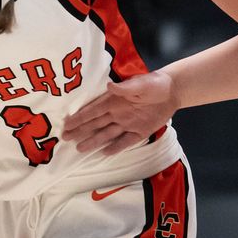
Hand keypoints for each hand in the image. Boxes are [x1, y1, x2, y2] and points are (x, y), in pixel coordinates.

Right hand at [62, 71, 178, 154]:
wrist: (172, 90)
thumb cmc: (154, 83)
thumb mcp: (141, 84)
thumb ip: (125, 88)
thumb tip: (109, 86)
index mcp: (114, 101)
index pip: (93, 111)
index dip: (79, 117)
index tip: (66, 123)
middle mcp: (117, 113)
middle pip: (95, 124)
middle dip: (80, 130)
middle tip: (65, 138)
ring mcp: (128, 124)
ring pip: (107, 134)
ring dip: (93, 141)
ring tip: (79, 148)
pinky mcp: (140, 131)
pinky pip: (125, 141)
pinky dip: (116, 147)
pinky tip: (104, 153)